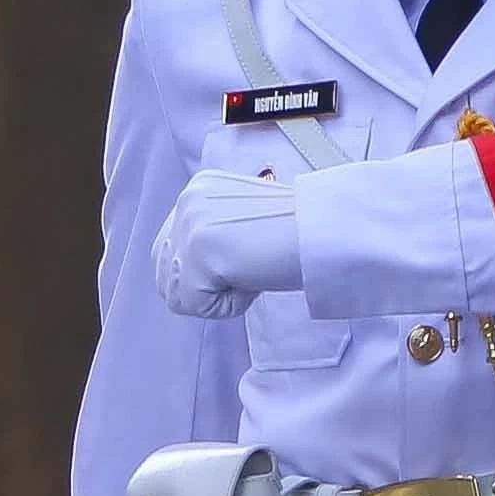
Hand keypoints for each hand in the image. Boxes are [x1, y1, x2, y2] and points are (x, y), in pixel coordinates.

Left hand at [153, 170, 300, 317]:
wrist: (328, 230)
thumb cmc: (301, 232)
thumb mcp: (246, 220)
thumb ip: (213, 232)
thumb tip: (193, 269)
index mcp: (199, 189)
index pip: (170, 249)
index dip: (204, 272)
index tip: (243, 261)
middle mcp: (187, 202)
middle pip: (166, 275)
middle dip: (204, 286)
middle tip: (249, 268)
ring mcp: (190, 226)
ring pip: (177, 294)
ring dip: (217, 295)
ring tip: (252, 271)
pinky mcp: (199, 252)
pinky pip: (198, 306)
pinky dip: (230, 305)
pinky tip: (256, 278)